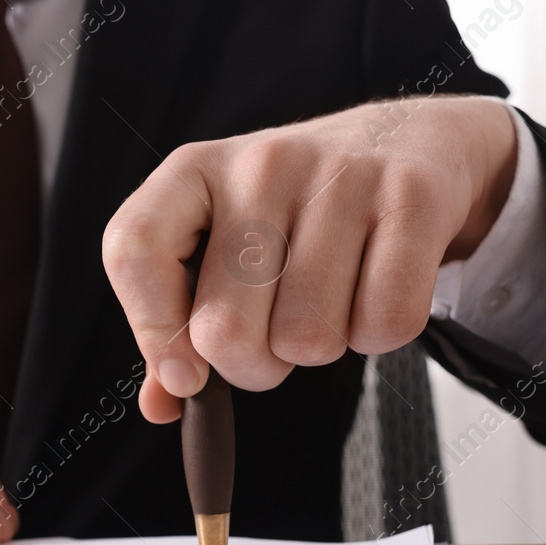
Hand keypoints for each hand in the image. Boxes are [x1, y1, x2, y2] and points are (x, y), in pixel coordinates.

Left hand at [101, 95, 518, 422]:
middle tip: (275, 338)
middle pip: (226, 331)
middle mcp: (261, 165)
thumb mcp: (223, 245)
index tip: (184, 377)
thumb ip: (180, 322)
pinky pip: (383, 324)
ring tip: (329, 302)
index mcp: (194, 172)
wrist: (409, 142)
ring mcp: (340, 176)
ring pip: (307, 339)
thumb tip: (163, 403)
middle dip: (253, 365)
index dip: (151, 328)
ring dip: (318, 351)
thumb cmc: (298, 212)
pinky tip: (371, 294)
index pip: (134, 249)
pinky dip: (377, 337)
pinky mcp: (411, 199)